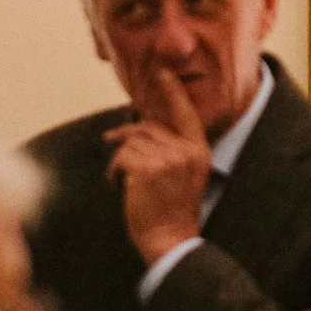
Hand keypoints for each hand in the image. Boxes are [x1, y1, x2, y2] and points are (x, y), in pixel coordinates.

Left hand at [105, 67, 212, 263]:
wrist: (170, 238)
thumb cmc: (172, 210)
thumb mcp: (184, 175)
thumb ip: (173, 149)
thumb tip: (142, 126)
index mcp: (199, 151)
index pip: (185, 114)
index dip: (173, 91)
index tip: (162, 72)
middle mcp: (186, 152)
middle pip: (148, 127)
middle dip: (126, 134)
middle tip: (110, 139)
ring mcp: (168, 160)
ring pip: (131, 142)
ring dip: (120, 159)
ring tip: (124, 179)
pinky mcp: (147, 170)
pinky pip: (121, 157)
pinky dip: (113, 171)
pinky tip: (119, 185)